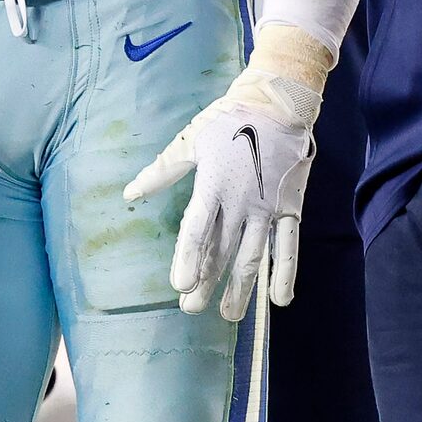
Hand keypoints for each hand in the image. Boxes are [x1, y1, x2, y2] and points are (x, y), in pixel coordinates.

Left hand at [123, 75, 319, 318]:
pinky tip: (280, 299)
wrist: (279, 106)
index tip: (180, 285)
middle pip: (222, 250)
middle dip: (208, 282)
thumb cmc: (227, 121)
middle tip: (191, 309)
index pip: (197, 231)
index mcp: (213, 186)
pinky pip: (289, 246)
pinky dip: (286, 272)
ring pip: (254, 255)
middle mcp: (241, 203)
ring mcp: (268, 208)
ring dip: (242, 287)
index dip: (188, 259)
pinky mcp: (290, 208)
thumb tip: (130, 193)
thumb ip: (162, 171)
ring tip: (230, 315)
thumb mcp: (189, 141)